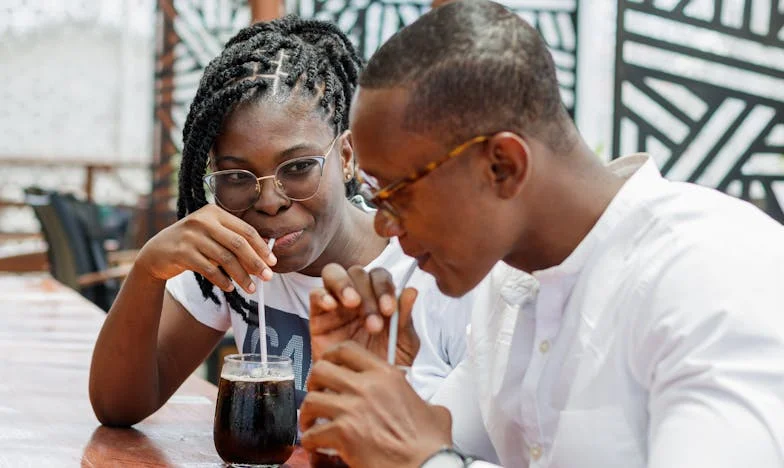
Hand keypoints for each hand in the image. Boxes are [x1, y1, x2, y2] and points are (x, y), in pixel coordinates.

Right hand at [136, 204, 275, 293]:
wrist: (157, 252)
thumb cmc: (193, 244)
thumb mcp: (212, 236)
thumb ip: (234, 242)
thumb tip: (263, 259)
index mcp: (215, 213)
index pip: (245, 230)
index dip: (261, 247)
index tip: (272, 262)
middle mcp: (203, 220)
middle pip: (238, 244)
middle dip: (255, 262)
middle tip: (267, 277)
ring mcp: (191, 236)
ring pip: (225, 259)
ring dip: (241, 276)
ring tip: (251, 288)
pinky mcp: (182, 252)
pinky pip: (209, 269)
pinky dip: (222, 280)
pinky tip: (230, 287)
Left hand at [300, 342, 451, 467]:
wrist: (425, 466)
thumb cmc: (429, 444)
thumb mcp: (431, 409)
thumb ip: (416, 398)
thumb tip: (415, 401)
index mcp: (386, 376)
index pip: (347, 350)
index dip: (330, 356)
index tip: (327, 365)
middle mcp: (367, 387)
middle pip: (321, 369)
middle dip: (313, 382)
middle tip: (316, 393)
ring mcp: (353, 409)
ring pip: (311, 400)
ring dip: (307, 413)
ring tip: (311, 423)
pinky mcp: (343, 434)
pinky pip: (312, 433)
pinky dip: (310, 441)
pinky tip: (316, 446)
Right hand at [309, 264, 419, 364]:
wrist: (364, 393)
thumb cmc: (385, 364)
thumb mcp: (403, 344)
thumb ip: (405, 318)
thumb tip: (411, 291)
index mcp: (379, 297)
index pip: (380, 277)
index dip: (384, 287)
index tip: (389, 310)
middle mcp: (357, 296)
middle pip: (358, 273)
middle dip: (368, 293)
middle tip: (373, 321)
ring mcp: (336, 304)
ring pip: (334, 273)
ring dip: (344, 285)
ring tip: (353, 304)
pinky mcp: (318, 316)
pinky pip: (315, 294)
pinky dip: (323, 295)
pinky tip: (332, 306)